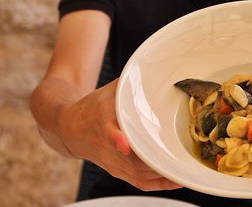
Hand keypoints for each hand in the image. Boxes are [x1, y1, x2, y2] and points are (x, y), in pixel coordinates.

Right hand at [56, 79, 182, 190]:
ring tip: (183, 170)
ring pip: (138, 174)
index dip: (116, 139)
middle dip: (155, 161)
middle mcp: (106, 146)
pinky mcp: (116, 170)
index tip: (124, 143)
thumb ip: (131, 84)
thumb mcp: (109, 91)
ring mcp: (111, 161)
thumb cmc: (93, 107)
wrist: (68, 128)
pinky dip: (157, 183)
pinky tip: (174, 180)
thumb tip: (156, 68)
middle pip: (131, 160)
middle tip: (179, 159)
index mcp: (103, 123)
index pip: (109, 133)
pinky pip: (138, 182)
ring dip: (161, 174)